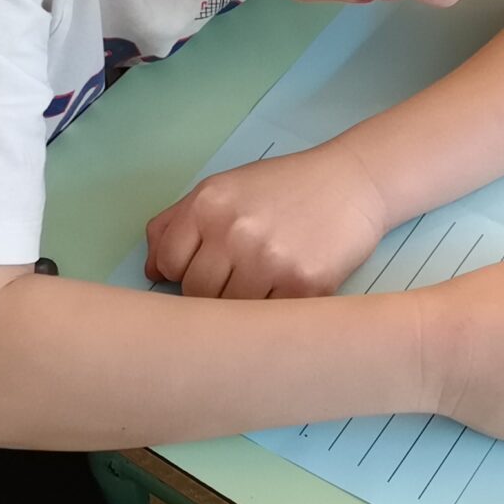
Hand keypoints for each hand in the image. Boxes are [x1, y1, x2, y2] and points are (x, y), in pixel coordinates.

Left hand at [144, 142, 389, 298]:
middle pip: (196, 294)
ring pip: (231, 314)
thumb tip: (151, 272)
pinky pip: (268, 321)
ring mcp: (269, 260)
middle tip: (236, 280)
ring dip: (242, 308)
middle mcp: (234, 231)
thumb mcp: (223, 188)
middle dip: (210, 294)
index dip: (180, 273)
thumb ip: (177, 222)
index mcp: (207, 205)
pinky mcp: (304, 286)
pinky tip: (284, 291)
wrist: (351, 182)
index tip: (202, 269)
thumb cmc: (282, 187)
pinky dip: (272, 315)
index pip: (167, 264)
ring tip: (262, 284)